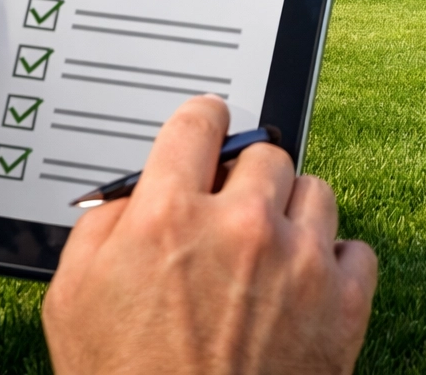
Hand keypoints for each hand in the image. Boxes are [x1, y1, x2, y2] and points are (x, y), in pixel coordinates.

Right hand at [43, 96, 376, 374]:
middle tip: (232, 216)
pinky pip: (354, 249)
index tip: (209, 126)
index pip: (199, 123)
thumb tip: (135, 192)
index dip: (203, 123)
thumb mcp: (72, 301)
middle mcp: (241, 227)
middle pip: (265, 155)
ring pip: (315, 191)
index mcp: (170, 217)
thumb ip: (103, 227)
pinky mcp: (344, 301)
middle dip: (246, 181)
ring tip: (268, 257)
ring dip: (293, 216)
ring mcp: (300, 261)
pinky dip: (333, 267)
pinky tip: (303, 291)